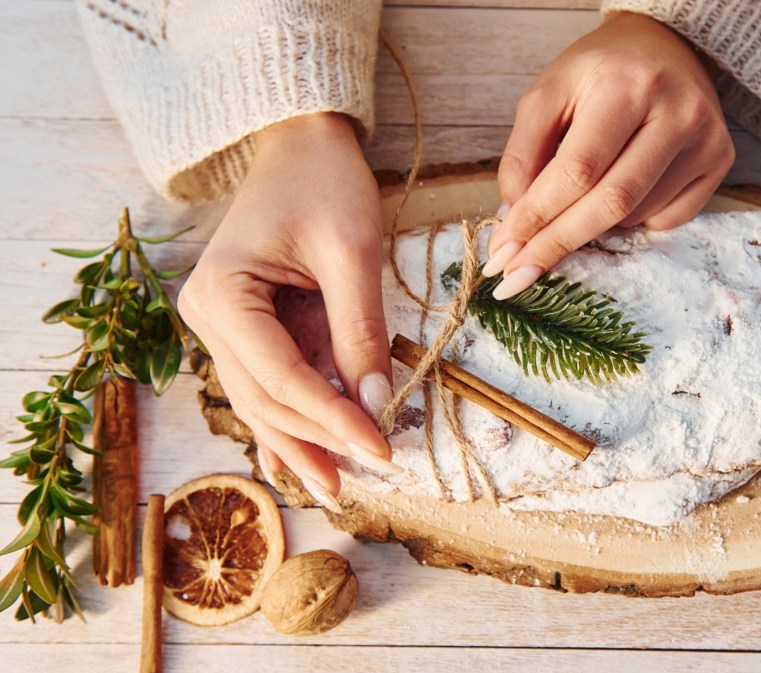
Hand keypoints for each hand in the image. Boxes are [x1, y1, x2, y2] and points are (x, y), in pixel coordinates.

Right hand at [179, 113, 395, 507]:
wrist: (302, 144)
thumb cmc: (325, 183)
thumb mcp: (352, 253)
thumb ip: (361, 330)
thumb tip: (377, 404)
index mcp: (222, 294)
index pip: (281, 377)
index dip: (333, 419)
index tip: (381, 447)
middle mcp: (209, 315)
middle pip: (265, 398)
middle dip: (318, 440)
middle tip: (366, 476)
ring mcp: (223, 324)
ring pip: (263, 399)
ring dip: (303, 441)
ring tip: (338, 486)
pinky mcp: (248, 326)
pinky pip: (268, 382)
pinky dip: (290, 420)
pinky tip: (300, 465)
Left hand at [484, 11, 734, 297]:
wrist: (663, 47)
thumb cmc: (598, 73)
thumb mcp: (548, 94)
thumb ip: (523, 155)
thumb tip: (515, 223)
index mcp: (626, 84)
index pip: (578, 170)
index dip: (538, 216)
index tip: (504, 253)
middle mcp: (676, 110)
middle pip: (612, 202)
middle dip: (559, 242)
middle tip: (519, 274)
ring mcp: (706, 139)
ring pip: (637, 215)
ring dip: (594, 226)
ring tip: (574, 205)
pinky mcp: (721, 160)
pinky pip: (668, 219)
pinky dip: (632, 221)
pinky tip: (621, 193)